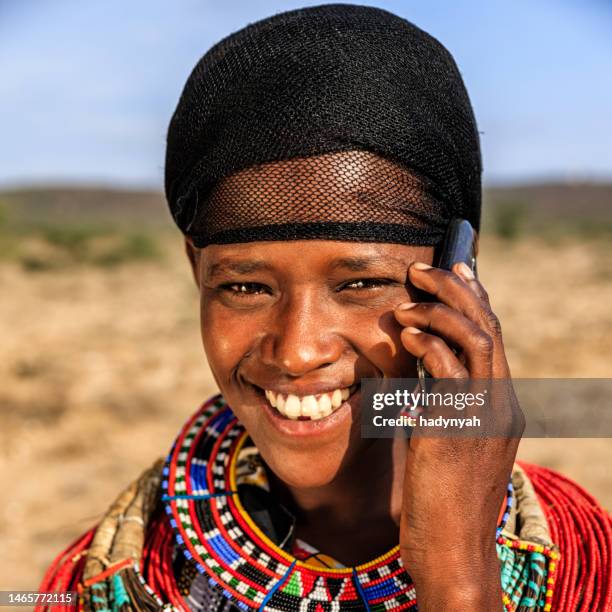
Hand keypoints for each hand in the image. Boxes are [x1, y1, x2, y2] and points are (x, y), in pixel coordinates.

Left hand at [393, 261, 523, 610]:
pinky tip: (407, 332)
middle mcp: (499, 404)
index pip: (491, 337)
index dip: (474, 298)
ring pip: (477, 340)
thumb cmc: (442, 496)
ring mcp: (483, 416)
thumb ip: (442, 401)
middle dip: (457, 290)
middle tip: (423, 269)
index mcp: (499, 405)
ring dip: (441, 311)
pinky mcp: (458, 428)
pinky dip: (429, 343)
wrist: (453, 550)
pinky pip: (449, 370)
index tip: (454, 267)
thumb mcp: (447, 439)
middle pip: (488, 328)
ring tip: (409, 300)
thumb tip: (420, 362)